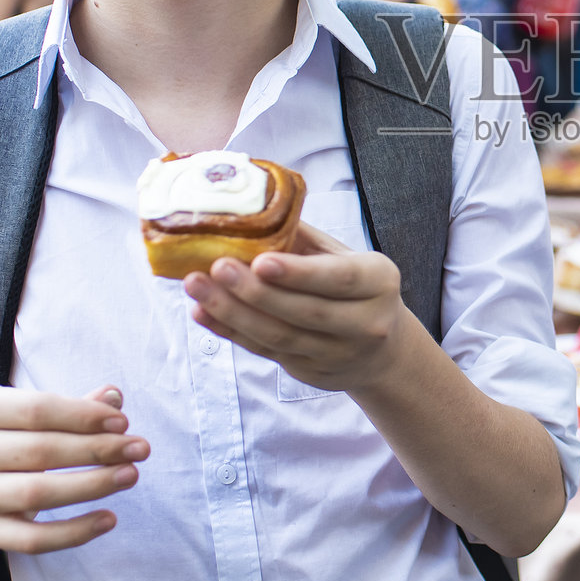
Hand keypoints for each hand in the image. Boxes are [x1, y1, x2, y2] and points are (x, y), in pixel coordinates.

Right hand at [0, 383, 149, 553]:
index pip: (36, 409)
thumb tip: (114, 397)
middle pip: (40, 451)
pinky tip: (109, 519)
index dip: (84, 416)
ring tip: (131, 475)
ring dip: (92, 486)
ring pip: (37, 495)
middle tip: (140, 449)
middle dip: (97, 450)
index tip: (123, 423)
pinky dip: (73, 532)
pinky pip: (31, 540)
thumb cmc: (7, 433)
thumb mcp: (28, 408)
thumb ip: (72, 405)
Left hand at [183, 222, 410, 393]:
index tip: (260, 260)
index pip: (339, 278)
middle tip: (216, 268)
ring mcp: (337, 353)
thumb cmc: (354, 287)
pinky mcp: (310, 372)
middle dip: (255, 292)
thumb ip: (302, 237)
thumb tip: (249, 208)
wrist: (382, 349)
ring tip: (197, 288)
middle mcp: (365, 323)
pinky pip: (265, 352)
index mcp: (378, 282)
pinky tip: (203, 312)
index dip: (298, 273)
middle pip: (305, 312)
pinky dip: (231, 331)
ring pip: (279, 337)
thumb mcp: (343, 256)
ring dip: (232, 313)